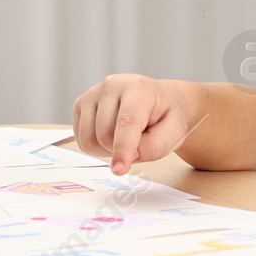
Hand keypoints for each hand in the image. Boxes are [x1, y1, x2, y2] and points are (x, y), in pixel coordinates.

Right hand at [72, 74, 194, 173]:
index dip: (122, 148)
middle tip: (137, 142)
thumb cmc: (165, 115)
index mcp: (138, 88)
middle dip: (120, 150)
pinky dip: (95, 146)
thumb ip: (155, 146)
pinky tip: (110, 135)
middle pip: (104, 135)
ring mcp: (92, 93)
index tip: (119, 169)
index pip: (126, 122)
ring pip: (88, 139)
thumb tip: (129, 157)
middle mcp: (111, 86)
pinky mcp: (80, 104)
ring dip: (105, 150)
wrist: (157, 100)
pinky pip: (80, 139)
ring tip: (123, 138)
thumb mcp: (175, 131)